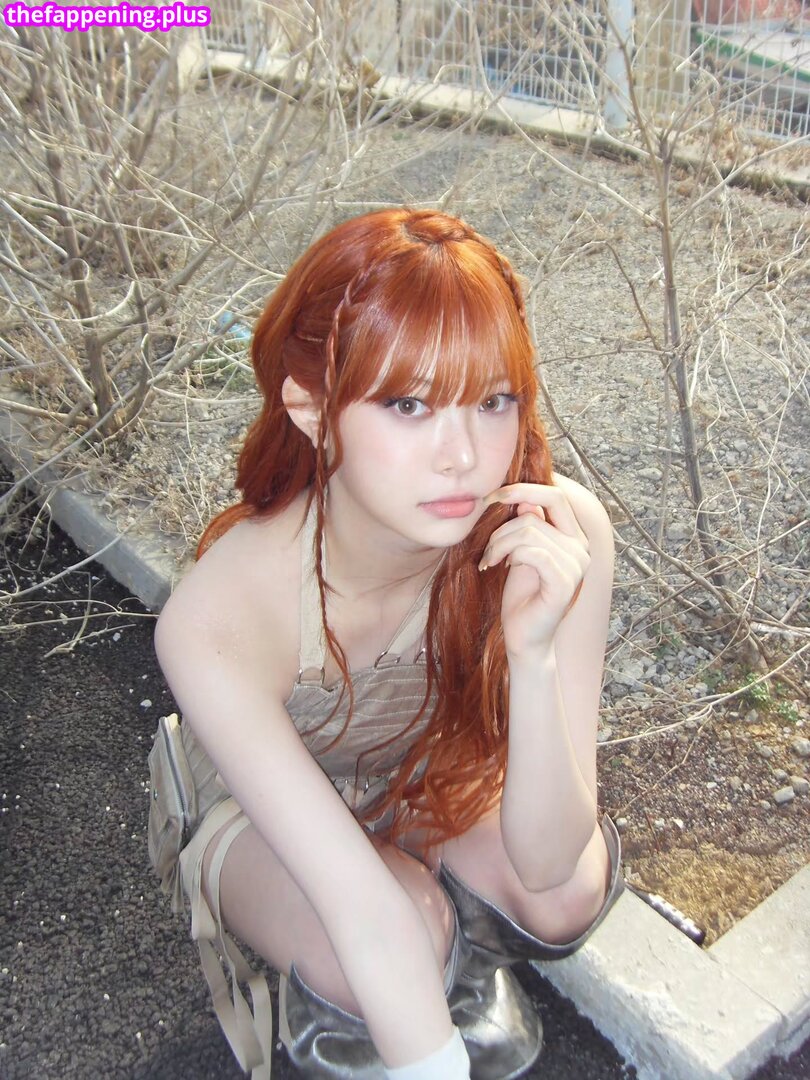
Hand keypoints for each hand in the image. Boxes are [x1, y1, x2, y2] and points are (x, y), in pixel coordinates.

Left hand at [479, 483, 590, 658]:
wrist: (524, 637)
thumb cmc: (521, 595)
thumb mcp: (520, 551)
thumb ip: (527, 525)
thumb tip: (522, 496)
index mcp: (573, 537)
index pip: (555, 496)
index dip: (523, 489)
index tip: (493, 496)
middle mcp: (580, 548)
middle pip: (541, 508)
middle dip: (507, 515)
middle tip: (487, 536)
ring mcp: (576, 566)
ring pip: (529, 530)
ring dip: (499, 542)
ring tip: (490, 559)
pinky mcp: (565, 583)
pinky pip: (533, 552)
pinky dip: (507, 555)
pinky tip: (497, 566)